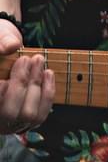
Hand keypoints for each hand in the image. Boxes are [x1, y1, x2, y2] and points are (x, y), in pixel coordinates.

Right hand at [0, 20, 53, 134]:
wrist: (9, 48)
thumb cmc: (1, 42)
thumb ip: (1, 40)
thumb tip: (12, 46)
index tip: (3, 81)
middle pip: (8, 113)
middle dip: (20, 85)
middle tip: (24, 59)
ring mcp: (12, 121)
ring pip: (27, 115)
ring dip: (36, 85)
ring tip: (38, 60)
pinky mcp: (28, 118)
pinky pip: (41, 113)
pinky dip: (47, 92)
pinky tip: (48, 72)